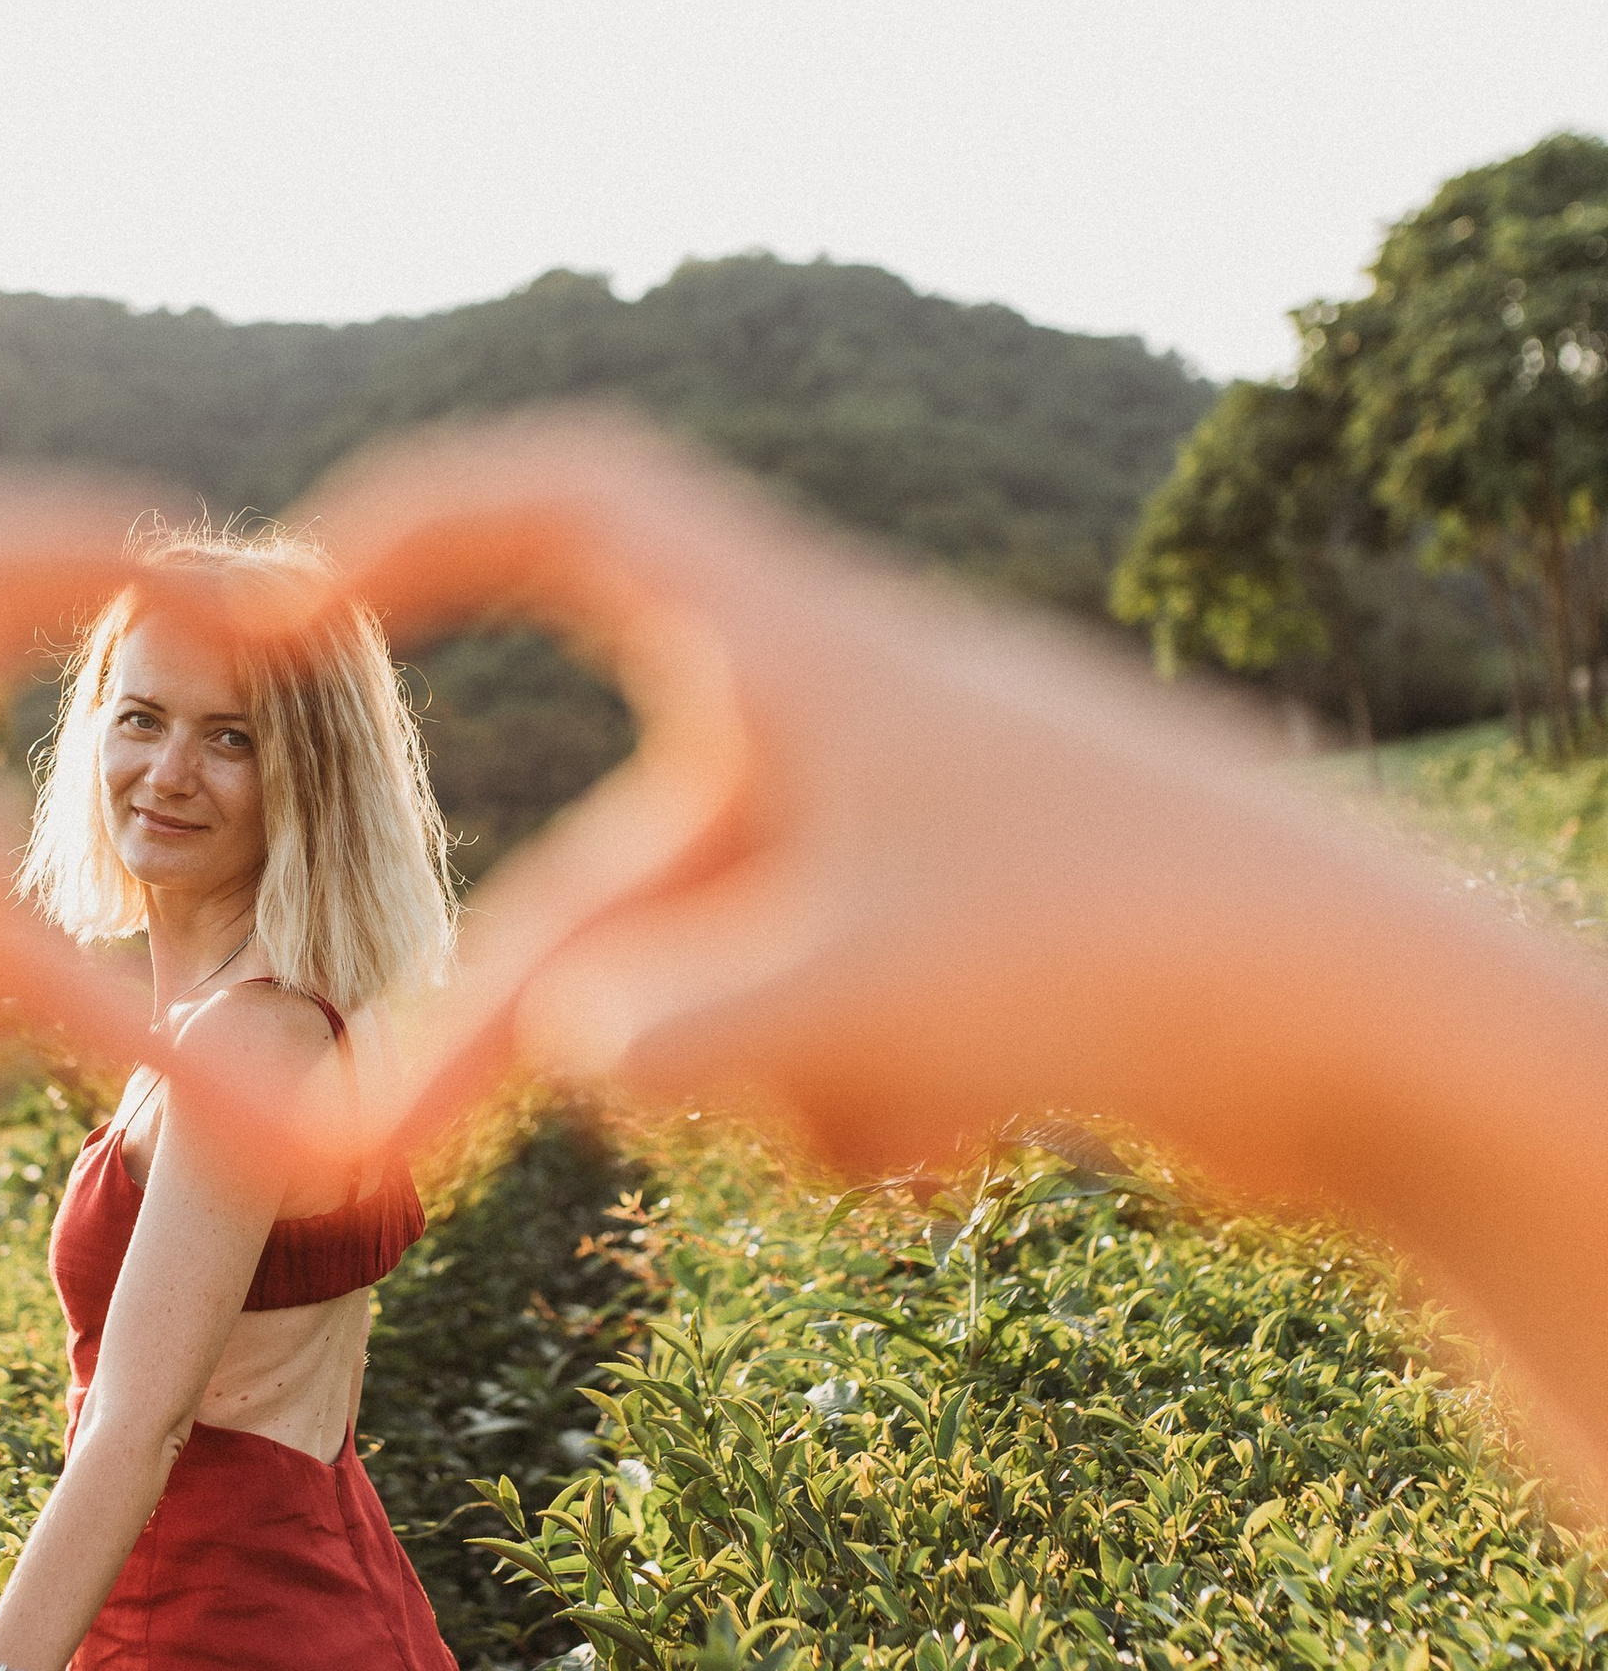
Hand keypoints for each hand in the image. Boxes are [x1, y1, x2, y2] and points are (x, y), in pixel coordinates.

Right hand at [288, 411, 1474, 1205]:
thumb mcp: (842, 1007)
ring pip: (709, 984)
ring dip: (755, 1088)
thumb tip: (575, 1059)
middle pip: (599, 864)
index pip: (565, 509)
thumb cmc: (1129, 958)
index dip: (409, 527)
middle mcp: (836, 728)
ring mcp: (900, 844)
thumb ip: (659, 1042)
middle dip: (497, 1027)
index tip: (279, 602)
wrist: (1390, 1035)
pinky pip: (813, 1040)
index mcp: (796, 651)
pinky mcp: (962, 949)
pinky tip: (964, 1144)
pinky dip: (850, 1107)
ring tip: (902, 1118)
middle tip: (360, 1160)